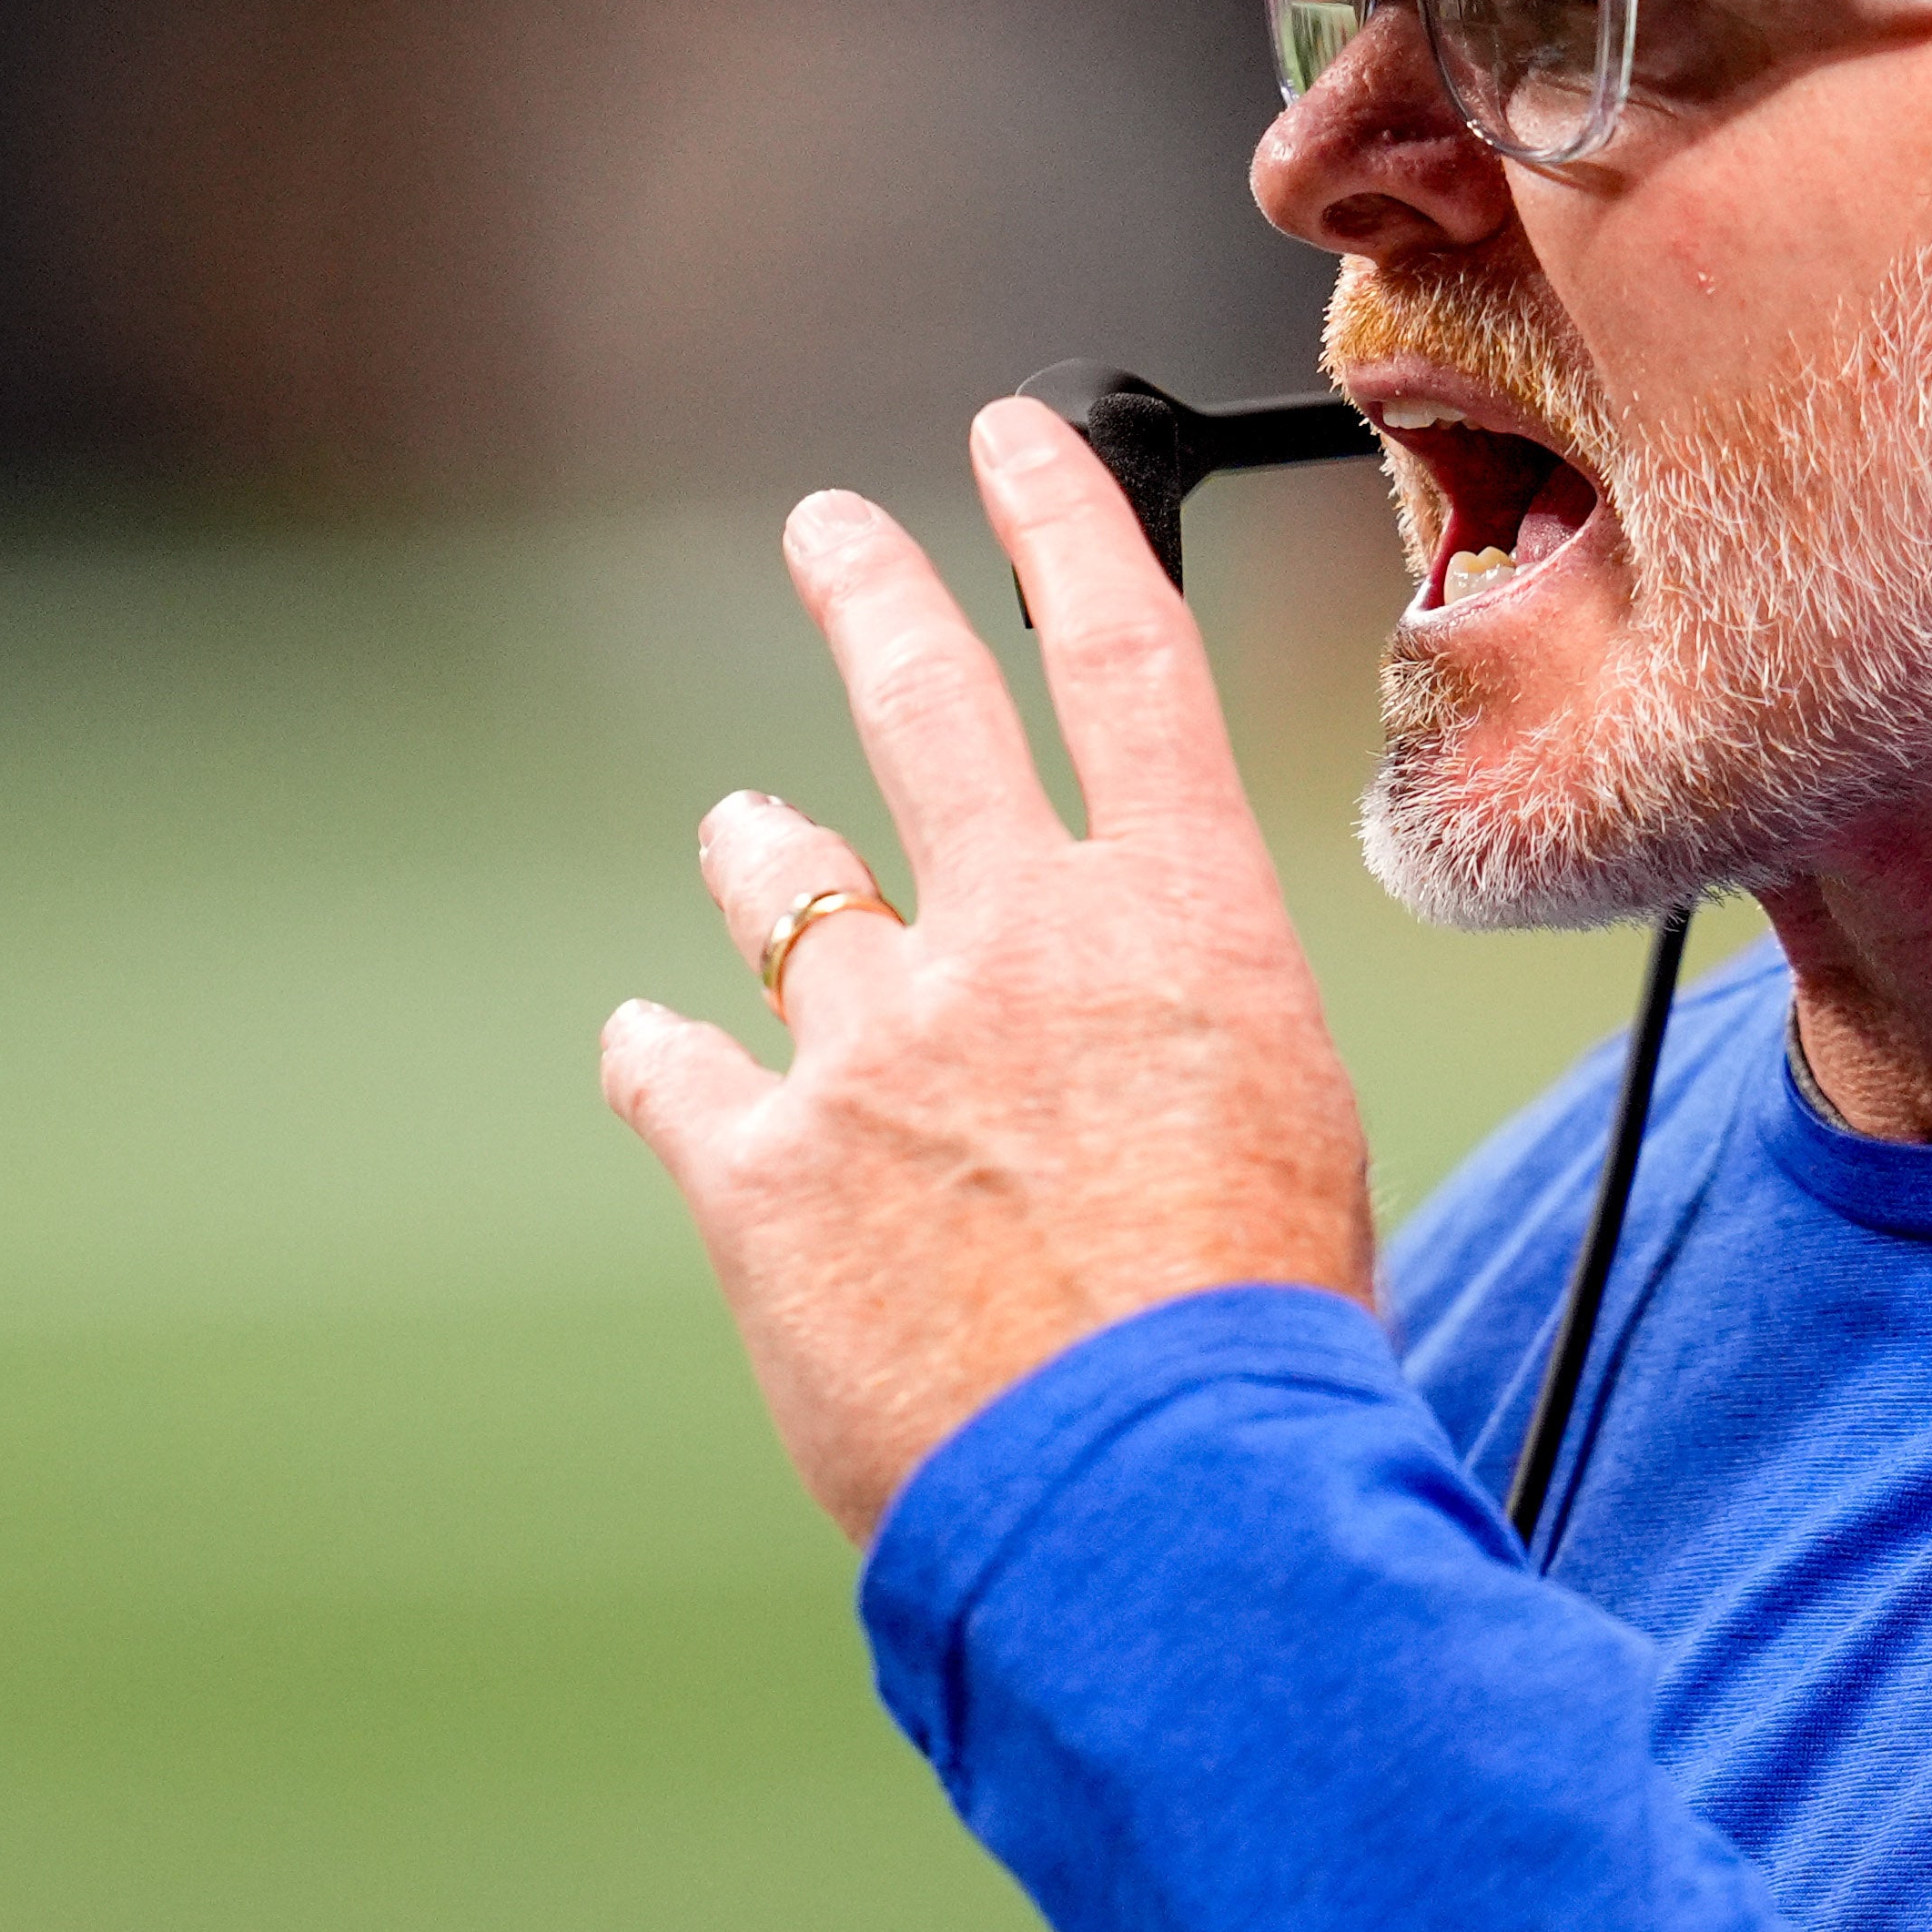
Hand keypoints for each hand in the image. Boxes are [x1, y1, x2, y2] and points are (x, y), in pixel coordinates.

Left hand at [603, 396, 1377, 1542]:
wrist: (1156, 1490)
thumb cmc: (1255, 1339)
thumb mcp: (1284, 1134)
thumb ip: (1182, 1038)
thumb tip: (1121, 1042)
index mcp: (1178, 923)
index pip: (1120, 658)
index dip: (1059, 524)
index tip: (1008, 440)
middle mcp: (1014, 940)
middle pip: (923, 706)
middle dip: (871, 592)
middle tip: (831, 533)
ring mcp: (872, 1040)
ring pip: (783, 881)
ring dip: (765, 853)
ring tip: (749, 838)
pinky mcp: (757, 1163)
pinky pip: (672, 1064)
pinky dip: (659, 1053)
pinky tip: (646, 1050)